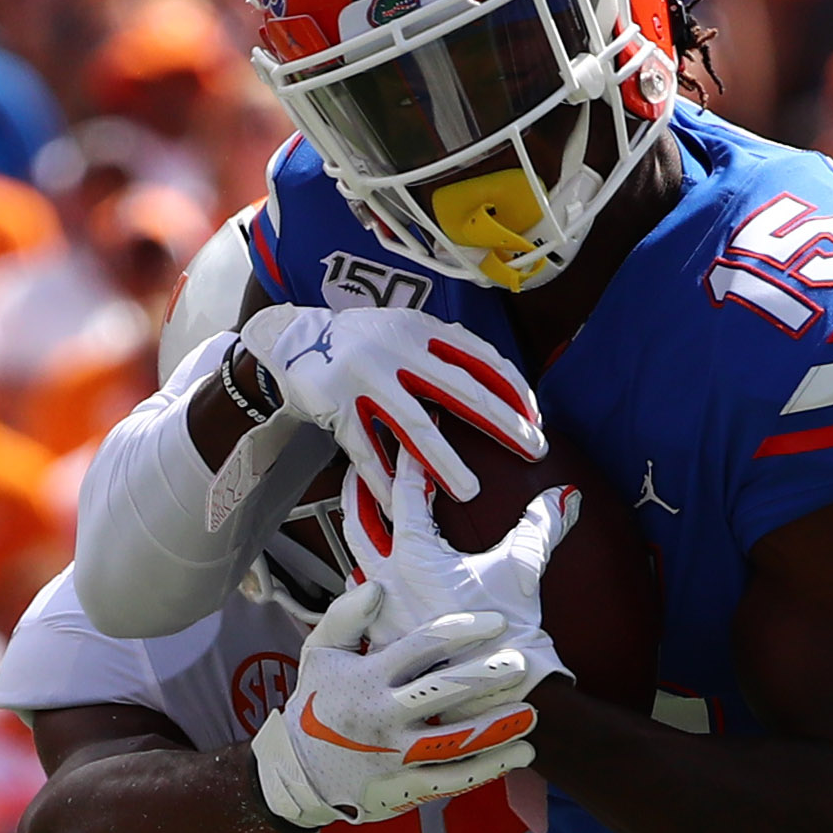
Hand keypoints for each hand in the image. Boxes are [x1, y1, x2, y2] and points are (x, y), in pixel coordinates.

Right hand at [239, 306, 542, 499]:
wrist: (296, 338)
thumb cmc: (366, 344)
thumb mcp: (408, 332)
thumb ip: (447, 352)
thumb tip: (504, 386)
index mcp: (422, 328)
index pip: (482, 358)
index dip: (514, 390)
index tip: (535, 419)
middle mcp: (396, 348)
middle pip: (460, 390)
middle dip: (502, 422)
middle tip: (533, 449)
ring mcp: (364, 376)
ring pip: (414, 425)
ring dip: (444, 461)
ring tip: (469, 490)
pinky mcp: (334, 403)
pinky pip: (366, 450)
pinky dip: (384, 479)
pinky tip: (401, 503)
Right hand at [251, 577, 543, 829]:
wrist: (298, 772)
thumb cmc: (318, 703)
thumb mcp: (318, 653)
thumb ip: (345, 617)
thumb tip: (379, 587)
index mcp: (366, 679)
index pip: (420, 648)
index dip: (461, 631)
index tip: (496, 621)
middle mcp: (383, 717)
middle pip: (441, 693)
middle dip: (484, 677)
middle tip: (521, 662)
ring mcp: (395, 756)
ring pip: (454, 742)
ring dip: (496, 729)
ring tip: (532, 714)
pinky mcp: (405, 788)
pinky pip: (452, 780)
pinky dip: (489, 769)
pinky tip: (521, 755)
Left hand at [346, 455, 570, 707]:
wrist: (493, 693)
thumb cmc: (505, 633)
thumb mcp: (522, 570)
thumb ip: (541, 525)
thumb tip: (566, 494)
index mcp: (412, 554)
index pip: (403, 489)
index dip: (410, 456)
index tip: (413, 431)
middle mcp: (385, 578)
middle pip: (357, 518)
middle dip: (358, 485)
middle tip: (359, 460)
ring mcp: (378, 611)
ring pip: (353, 558)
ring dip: (358, 533)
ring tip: (361, 515)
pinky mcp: (381, 638)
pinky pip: (361, 602)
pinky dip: (364, 582)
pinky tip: (371, 579)